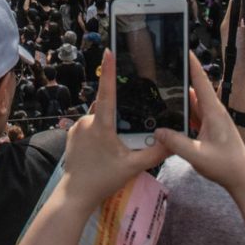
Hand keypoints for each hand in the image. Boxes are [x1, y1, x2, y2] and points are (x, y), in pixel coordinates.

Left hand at [58, 51, 168, 208]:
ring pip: (99, 119)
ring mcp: (77, 127)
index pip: (107, 92)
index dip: (109, 71)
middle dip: (120, 119)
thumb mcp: (133, 167)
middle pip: (108, 109)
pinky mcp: (72, 134)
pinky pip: (91, 127)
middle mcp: (87, 121)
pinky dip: (99, 134)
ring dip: (109, 128)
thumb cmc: (103, 180)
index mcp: (102, 125)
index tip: (109, 50)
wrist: (75, 194)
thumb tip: (173, 141)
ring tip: (114, 152)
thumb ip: (155, 154)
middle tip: (124, 142)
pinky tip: (104, 152)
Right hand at [154, 55, 244, 192]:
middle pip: (196, 88)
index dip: (193, 65)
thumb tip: (157, 131)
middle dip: (182, 77)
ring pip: (194, 102)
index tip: (184, 49)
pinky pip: (195, 114)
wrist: (243, 178)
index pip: (202, 82)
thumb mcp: (198, 155)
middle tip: (164, 66)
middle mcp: (214, 111)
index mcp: (214, 111)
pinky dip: (184, 110)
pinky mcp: (211, 128)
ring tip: (163, 86)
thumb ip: (177, 143)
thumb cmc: (226, 166)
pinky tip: (172, 112)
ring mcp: (213, 119)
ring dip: (181, 95)